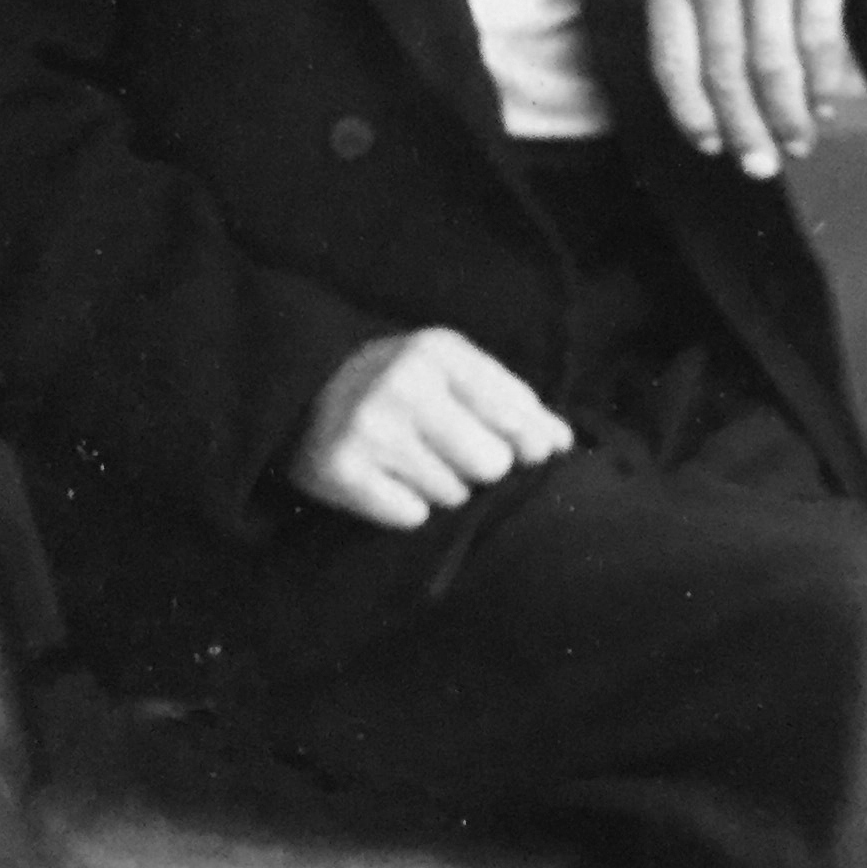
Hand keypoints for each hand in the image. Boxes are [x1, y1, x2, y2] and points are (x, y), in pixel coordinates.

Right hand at [289, 329, 573, 529]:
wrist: (303, 392)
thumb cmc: (400, 385)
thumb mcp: (453, 372)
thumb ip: (512, 403)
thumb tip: (563, 443)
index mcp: (438, 351)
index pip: (516, 414)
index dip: (530, 443)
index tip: (526, 452)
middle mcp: (403, 383)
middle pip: (491, 463)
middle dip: (479, 468)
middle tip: (451, 454)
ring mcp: (369, 427)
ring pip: (452, 494)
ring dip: (442, 489)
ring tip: (412, 464)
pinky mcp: (341, 471)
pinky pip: (411, 516)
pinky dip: (406, 508)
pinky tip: (387, 483)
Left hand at [645, 0, 866, 178]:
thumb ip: (697, 12)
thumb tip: (714, 102)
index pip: (673, 59)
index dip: (693, 112)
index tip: (713, 146)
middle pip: (725, 69)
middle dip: (745, 128)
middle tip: (762, 164)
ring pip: (772, 60)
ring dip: (788, 113)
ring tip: (798, 140)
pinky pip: (818, 35)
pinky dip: (824, 79)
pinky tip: (827, 101)